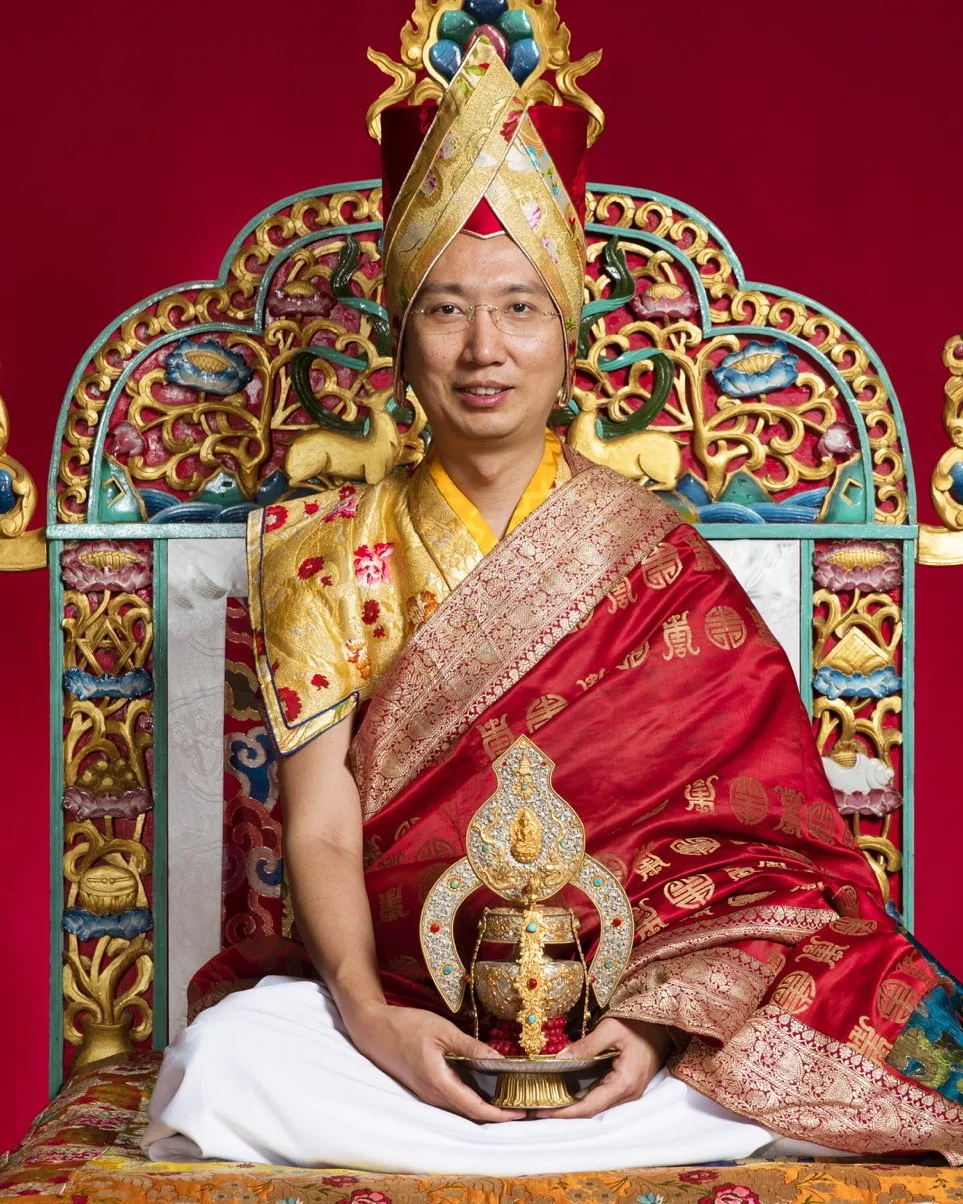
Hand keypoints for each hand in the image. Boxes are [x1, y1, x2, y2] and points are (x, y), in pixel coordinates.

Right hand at [342, 1002, 525, 1122]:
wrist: (373, 1030)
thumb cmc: (406, 1026)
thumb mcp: (442, 1030)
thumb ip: (469, 1046)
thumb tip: (496, 1058)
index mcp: (439, 1083)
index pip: (475, 1108)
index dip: (499, 1115)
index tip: (520, 1113)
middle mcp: (433, 1095)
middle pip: (470, 1113)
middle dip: (497, 1114)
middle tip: (521, 1105)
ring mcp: (427, 1094)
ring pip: (460, 1108)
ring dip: (484, 1107)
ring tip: (507, 1097)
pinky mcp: (424, 1088)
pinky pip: (451, 1100)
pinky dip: (470, 1098)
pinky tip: (482, 1087)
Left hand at [533, 1016, 671, 1118]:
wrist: (664, 1022)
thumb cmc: (640, 1023)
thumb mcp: (610, 1029)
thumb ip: (585, 1046)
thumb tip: (560, 1059)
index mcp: (624, 1083)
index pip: (589, 1106)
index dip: (564, 1112)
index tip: (542, 1111)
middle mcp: (629, 1093)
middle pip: (593, 1110)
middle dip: (565, 1111)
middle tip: (538, 1107)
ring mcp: (631, 1091)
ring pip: (598, 1104)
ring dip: (575, 1105)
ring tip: (550, 1099)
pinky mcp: (630, 1084)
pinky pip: (605, 1095)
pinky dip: (586, 1096)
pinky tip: (571, 1091)